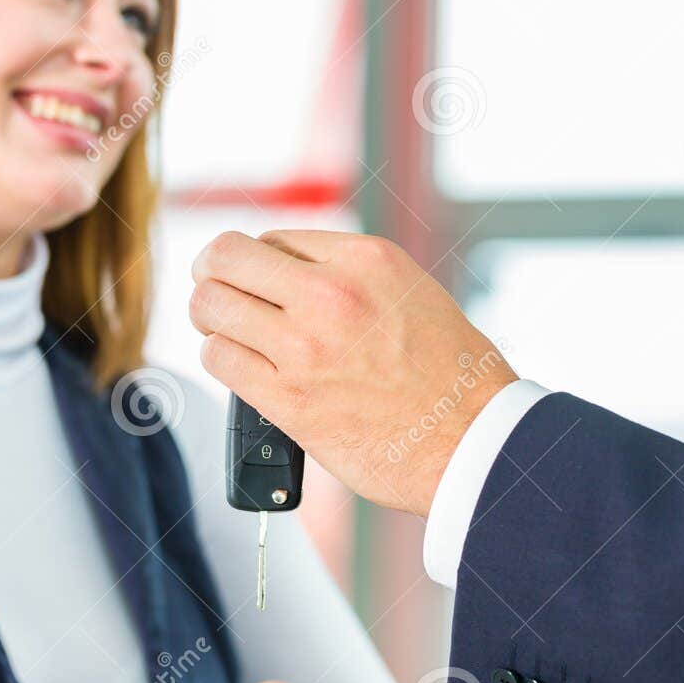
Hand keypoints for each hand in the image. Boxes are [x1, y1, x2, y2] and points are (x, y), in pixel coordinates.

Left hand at [187, 229, 517, 516]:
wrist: (474, 443)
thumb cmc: (455, 379)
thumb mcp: (413, 295)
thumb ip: (353, 278)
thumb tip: (293, 278)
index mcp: (365, 260)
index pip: (274, 239)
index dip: (263, 266)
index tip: (266, 287)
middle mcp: (330, 293)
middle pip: (225, 258)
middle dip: (216, 277)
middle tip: (225, 299)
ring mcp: (304, 346)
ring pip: (209, 306)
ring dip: (213, 321)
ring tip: (230, 336)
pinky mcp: (288, 398)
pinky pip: (218, 358)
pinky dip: (224, 360)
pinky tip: (247, 371)